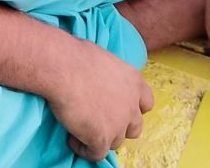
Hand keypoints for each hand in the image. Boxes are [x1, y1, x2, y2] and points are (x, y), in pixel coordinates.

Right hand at [44, 36, 153, 162]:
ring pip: (115, 141)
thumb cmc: (76, 56)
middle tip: (100, 119)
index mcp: (134, 81)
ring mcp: (118, 124)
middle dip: (120, 126)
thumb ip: (110, 74)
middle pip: (134, 127)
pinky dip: (84, 149)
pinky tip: (72, 139)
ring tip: (82, 128)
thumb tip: (99, 78)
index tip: (120, 107)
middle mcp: (131, 105)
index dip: (134, 108)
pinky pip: (96, 154)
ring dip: (101, 137)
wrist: (63, 68)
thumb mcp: (103, 58)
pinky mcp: (102, 138)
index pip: (146, 102)